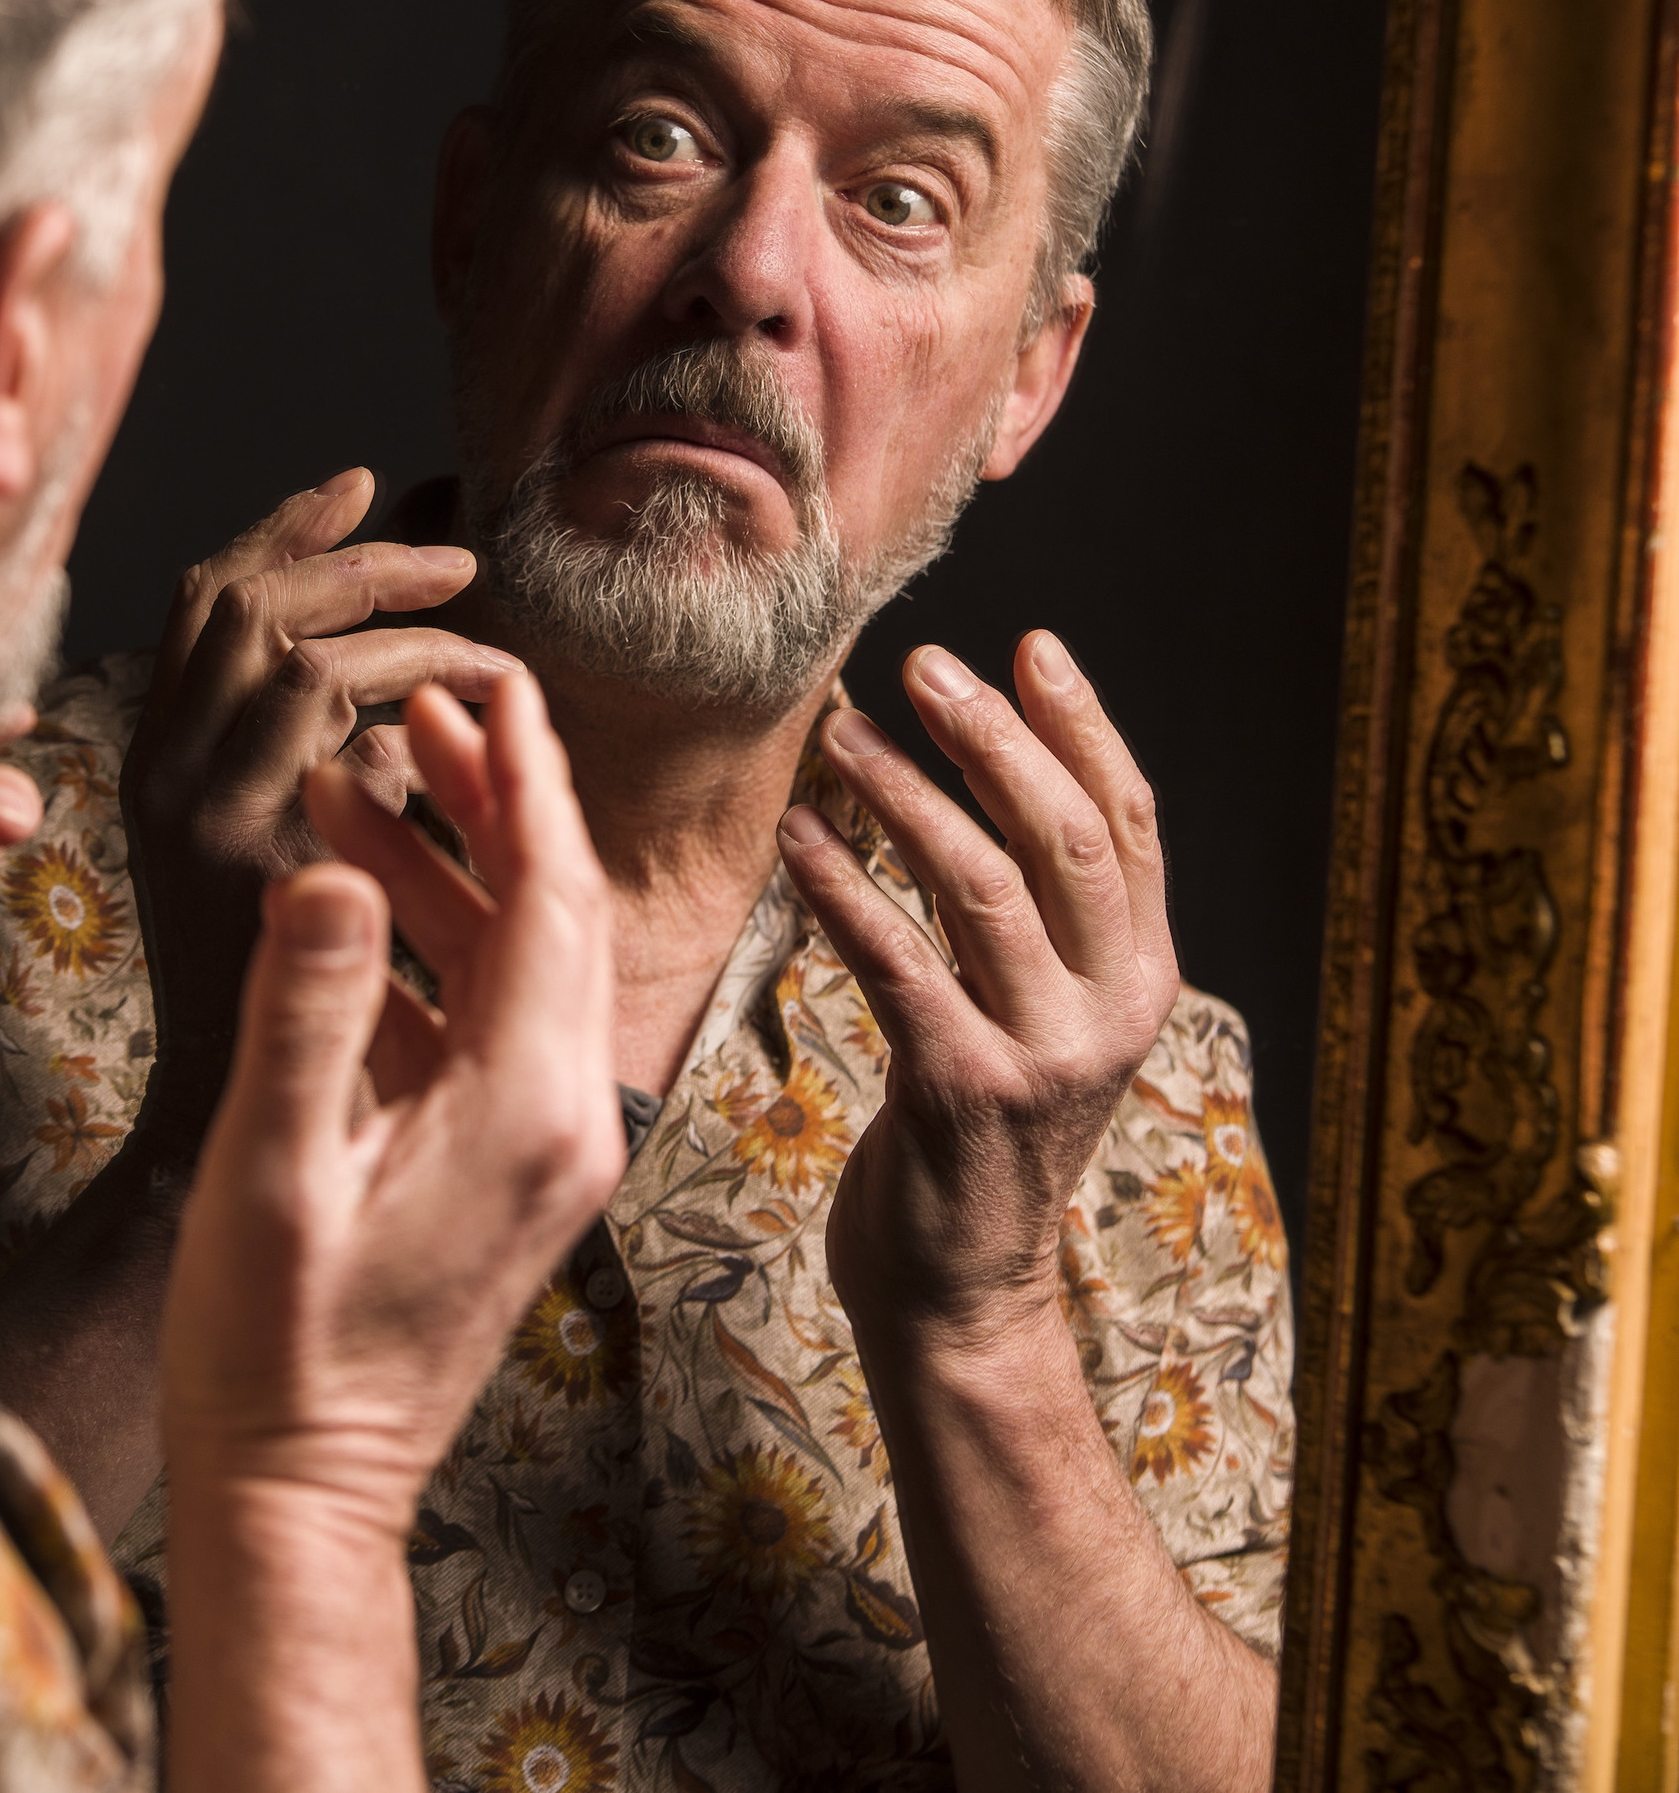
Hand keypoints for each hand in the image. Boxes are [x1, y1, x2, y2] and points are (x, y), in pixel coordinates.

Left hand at [123, 466, 520, 1148]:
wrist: (205, 1119)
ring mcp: (146, 767)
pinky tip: (311, 558)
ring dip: (291, 544)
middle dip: (364, 571)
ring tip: (363, 498)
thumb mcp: (357, 927)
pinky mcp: (150, 768)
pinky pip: (187, 635)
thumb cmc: (307, 1046)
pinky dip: (251, 578)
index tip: (497, 666)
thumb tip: (426, 711)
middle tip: (457, 564)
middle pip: (251, 608)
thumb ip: (386, 809)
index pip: (310, 669)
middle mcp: (165, 779)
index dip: (416, 649)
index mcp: (220, 822)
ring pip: (203, 600)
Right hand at [161, 666, 624, 1528]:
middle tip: (422, 710)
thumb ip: (308, 1012)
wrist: (304, 1495)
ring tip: (359, 785)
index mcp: (530, 1105)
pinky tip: (349, 906)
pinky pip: (486, 1021)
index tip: (493, 680)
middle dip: (495, 798)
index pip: (557, 892)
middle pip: (555, 910)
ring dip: (448, 868)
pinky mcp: (508, 1169)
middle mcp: (564, 1116)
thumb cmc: (276, 1347)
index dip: (527, 775)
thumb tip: (331, 870)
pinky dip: (429, 950)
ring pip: (517, 960)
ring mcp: (542, 1146)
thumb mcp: (273, 1169)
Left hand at [775, 631, 1176, 1353]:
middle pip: (1064, 835)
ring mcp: (1044, 1055)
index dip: (1084, 725)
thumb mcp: (1043, 1016)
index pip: (1130, 820)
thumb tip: (991, 764)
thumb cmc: (981, 1132)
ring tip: (839, 734)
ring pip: (982, 884)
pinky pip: (897, 960)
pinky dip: (843, 886)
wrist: (965, 1295)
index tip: (1031, 644)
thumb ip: (1037, 916)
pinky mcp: (962, 1092)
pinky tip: (796, 836)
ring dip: (903, 794)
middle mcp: (1112, 1011)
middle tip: (922, 666)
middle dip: (992, 736)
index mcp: (1142, 978)